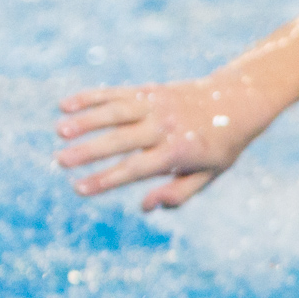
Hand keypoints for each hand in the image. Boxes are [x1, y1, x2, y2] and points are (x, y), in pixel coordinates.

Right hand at [55, 78, 275, 210]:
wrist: (239, 101)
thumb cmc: (221, 146)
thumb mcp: (209, 175)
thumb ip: (178, 192)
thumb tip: (144, 207)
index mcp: (178, 152)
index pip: (136, 169)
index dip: (106, 180)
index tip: (79, 189)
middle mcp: (165, 127)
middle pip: (121, 140)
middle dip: (89, 151)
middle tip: (60, 161)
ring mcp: (157, 105)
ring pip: (116, 112)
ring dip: (86, 119)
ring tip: (59, 131)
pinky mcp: (150, 90)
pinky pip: (117, 93)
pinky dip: (91, 97)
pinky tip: (65, 105)